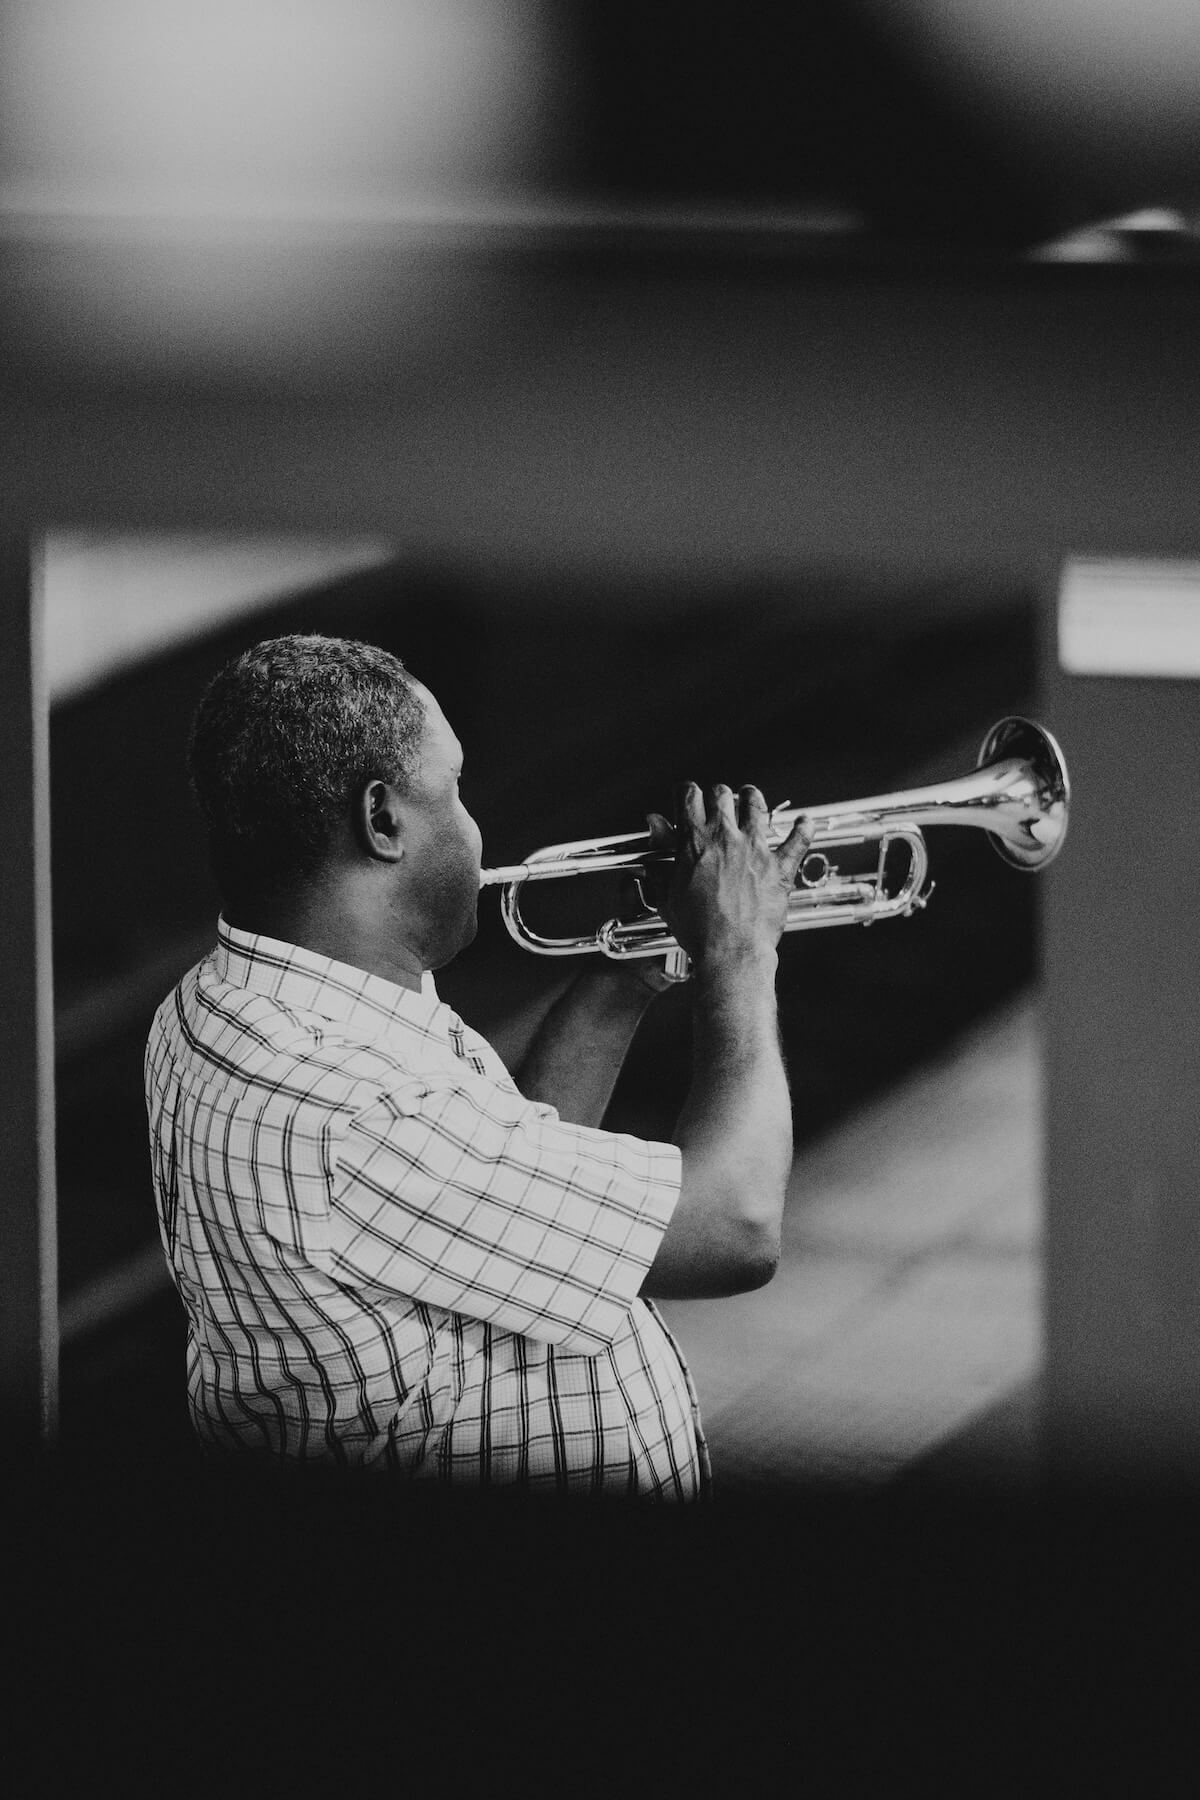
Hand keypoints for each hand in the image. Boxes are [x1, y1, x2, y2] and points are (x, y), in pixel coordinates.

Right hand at [643, 784, 811, 971]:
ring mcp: (755, 849)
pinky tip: (804, 820)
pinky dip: (803, 827)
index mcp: (695, 842)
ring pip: (756, 806)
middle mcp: (726, 838)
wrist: (730, 951)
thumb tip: (655, 830)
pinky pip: (798, 839)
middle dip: (718, 793)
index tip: (688, 794)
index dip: (687, 792)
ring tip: (750, 796)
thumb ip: (660, 858)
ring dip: (752, 797)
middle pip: (722, 794)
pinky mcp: (780, 866)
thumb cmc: (699, 929)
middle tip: (718, 798)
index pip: (689, 797)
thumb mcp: (668, 894)